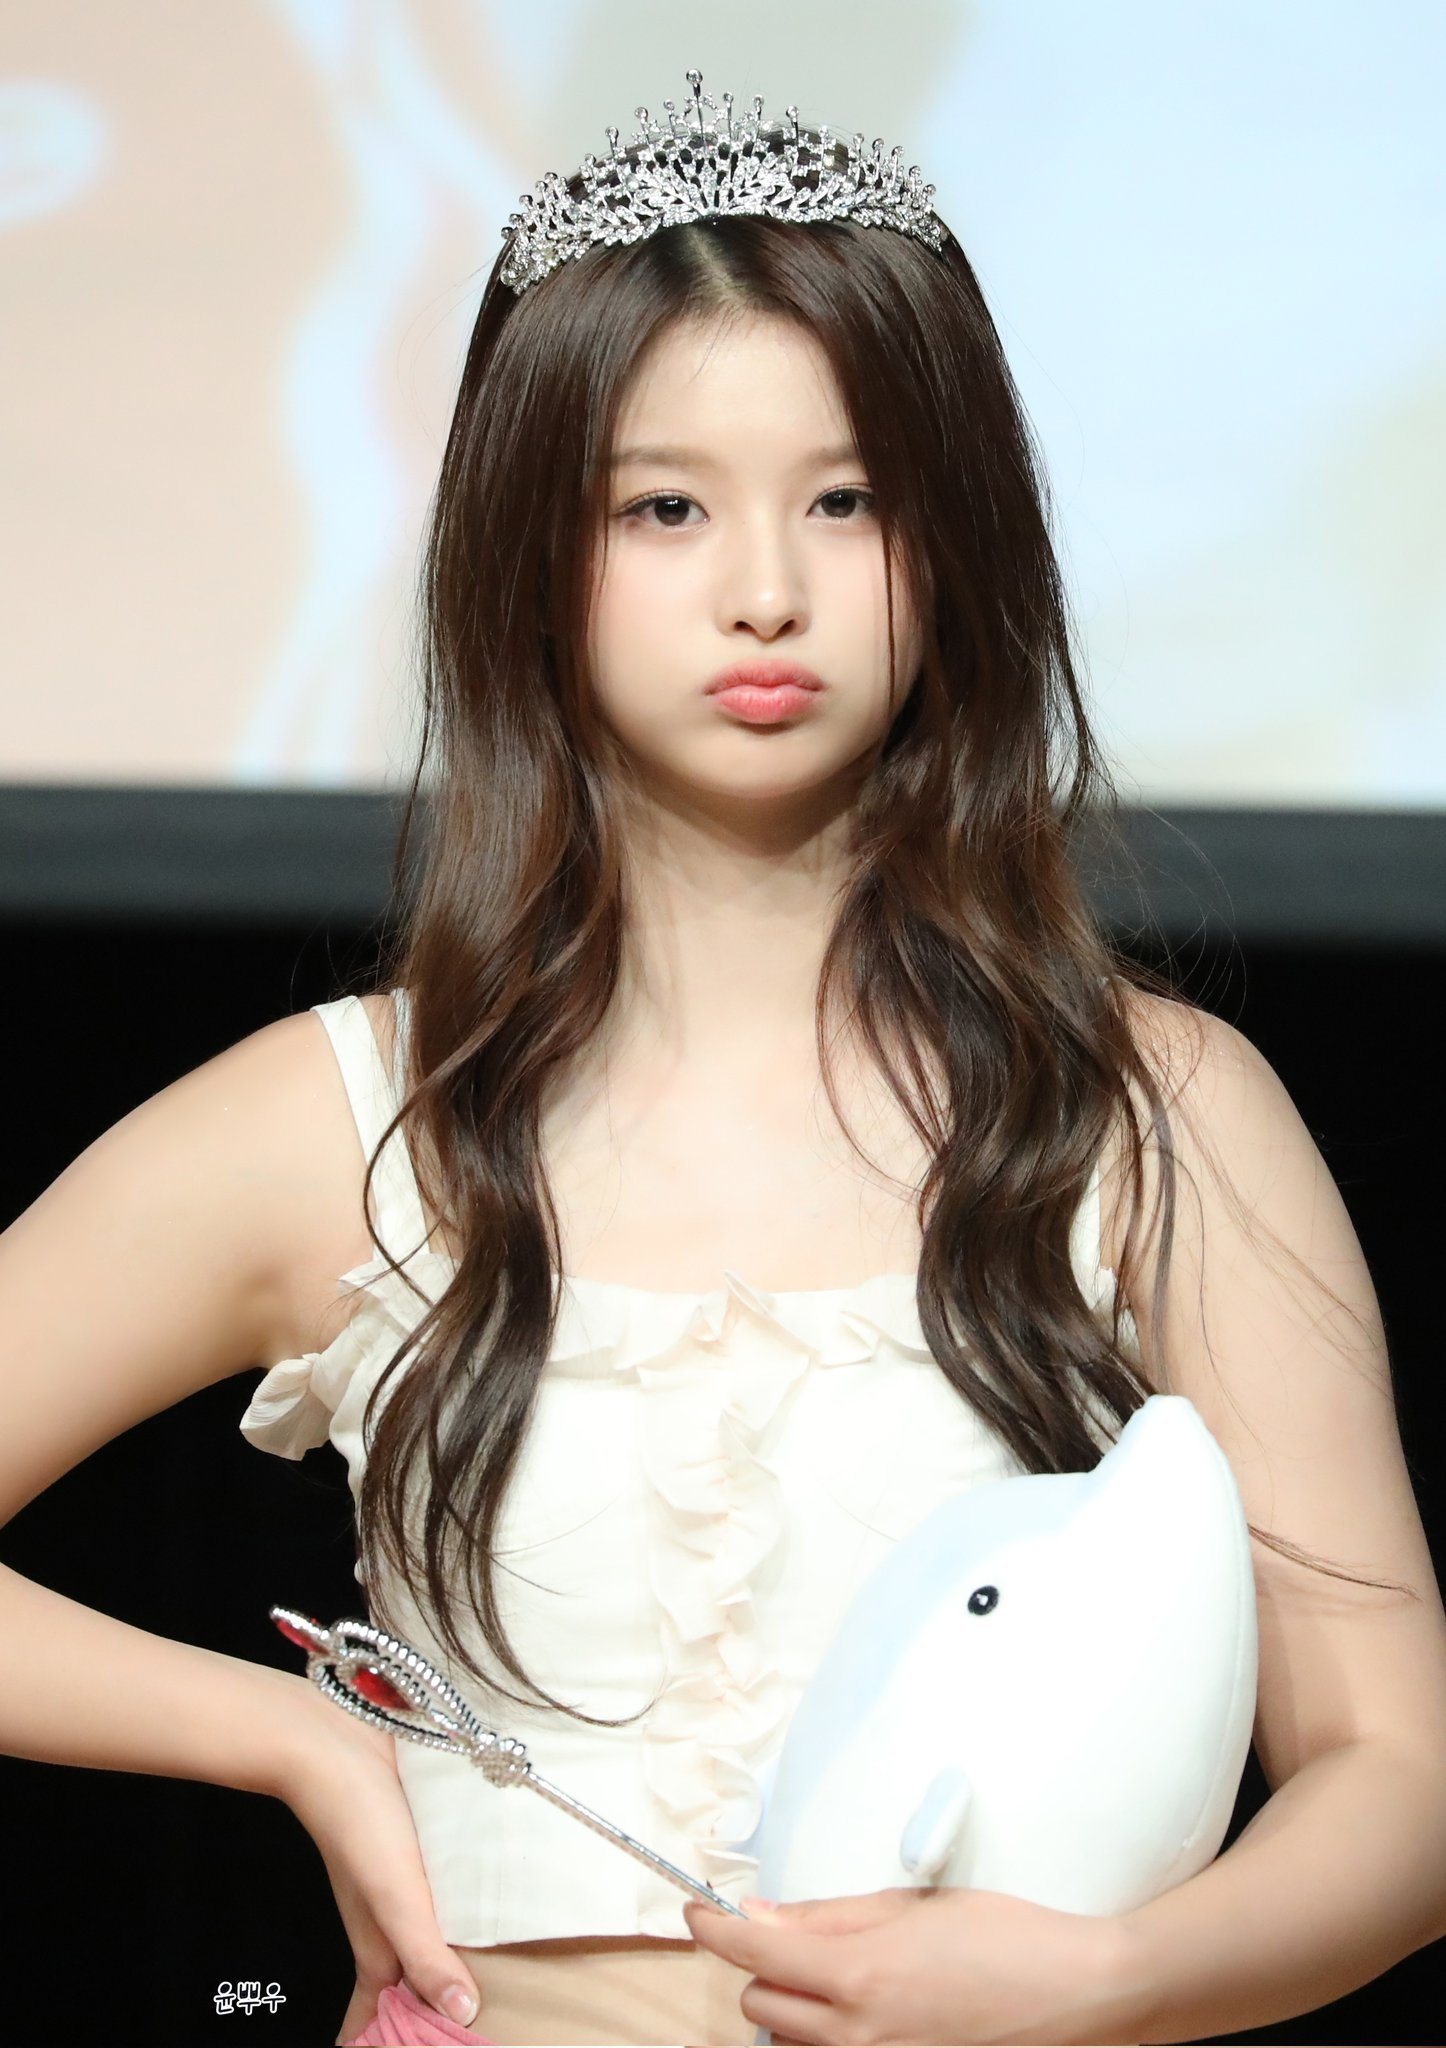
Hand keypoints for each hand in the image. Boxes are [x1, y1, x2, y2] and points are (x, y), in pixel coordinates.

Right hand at [276, 1697, 481, 2044]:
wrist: (336, 1744)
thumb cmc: (358, 1824)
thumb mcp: (397, 1898)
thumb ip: (428, 1957)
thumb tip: (462, 2016)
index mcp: (380, 1950)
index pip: (379, 2020)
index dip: (397, 2044)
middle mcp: (390, 1924)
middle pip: (408, 1987)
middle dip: (430, 2014)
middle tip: (476, 2030)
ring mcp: (403, 1887)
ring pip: (426, 1942)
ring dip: (449, 1965)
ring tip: (493, 1986)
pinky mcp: (419, 1852)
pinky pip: (441, 1897)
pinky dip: (460, 1915)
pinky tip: (492, 1907)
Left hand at [682, 1885, 1143, 2045]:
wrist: (1079, 1996)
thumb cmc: (1007, 1940)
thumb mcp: (912, 1908)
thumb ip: (830, 1916)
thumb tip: (765, 1915)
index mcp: (861, 1977)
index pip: (755, 1955)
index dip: (714, 1931)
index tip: (697, 1915)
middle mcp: (860, 2038)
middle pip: (763, 2009)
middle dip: (766, 1971)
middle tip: (797, 1941)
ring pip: (795, 2046)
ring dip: (797, 2012)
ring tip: (844, 1980)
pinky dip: (833, 2040)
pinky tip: (866, 2015)